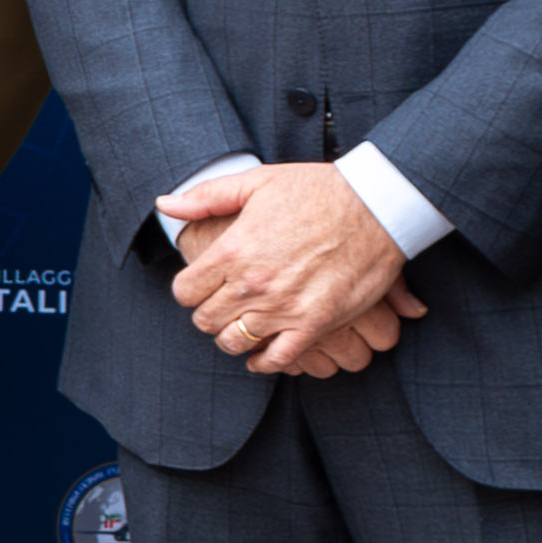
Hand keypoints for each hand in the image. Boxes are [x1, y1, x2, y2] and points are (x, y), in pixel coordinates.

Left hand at [165, 163, 409, 367]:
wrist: (376, 205)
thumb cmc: (317, 189)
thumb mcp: (257, 181)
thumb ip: (206, 197)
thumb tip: (165, 205)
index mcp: (233, 250)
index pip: (185, 292)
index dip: (190, 291)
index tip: (202, 287)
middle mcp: (252, 284)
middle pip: (205, 321)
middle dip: (209, 314)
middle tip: (222, 307)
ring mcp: (283, 307)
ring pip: (234, 343)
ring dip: (233, 337)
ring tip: (242, 326)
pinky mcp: (315, 324)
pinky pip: (277, 359)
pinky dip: (264, 361)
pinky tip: (262, 354)